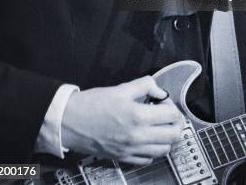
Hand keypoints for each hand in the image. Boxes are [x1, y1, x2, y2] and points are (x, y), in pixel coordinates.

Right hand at [61, 76, 183, 164]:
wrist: (70, 122)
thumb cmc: (92, 104)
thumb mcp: (121, 88)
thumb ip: (145, 86)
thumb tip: (160, 91)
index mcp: (138, 116)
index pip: (171, 115)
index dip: (172, 106)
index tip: (164, 102)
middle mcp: (137, 136)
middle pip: (173, 136)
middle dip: (175, 123)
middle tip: (166, 115)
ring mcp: (131, 150)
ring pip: (164, 150)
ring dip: (166, 137)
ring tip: (157, 126)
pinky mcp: (124, 158)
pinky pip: (148, 159)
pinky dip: (153, 149)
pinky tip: (146, 138)